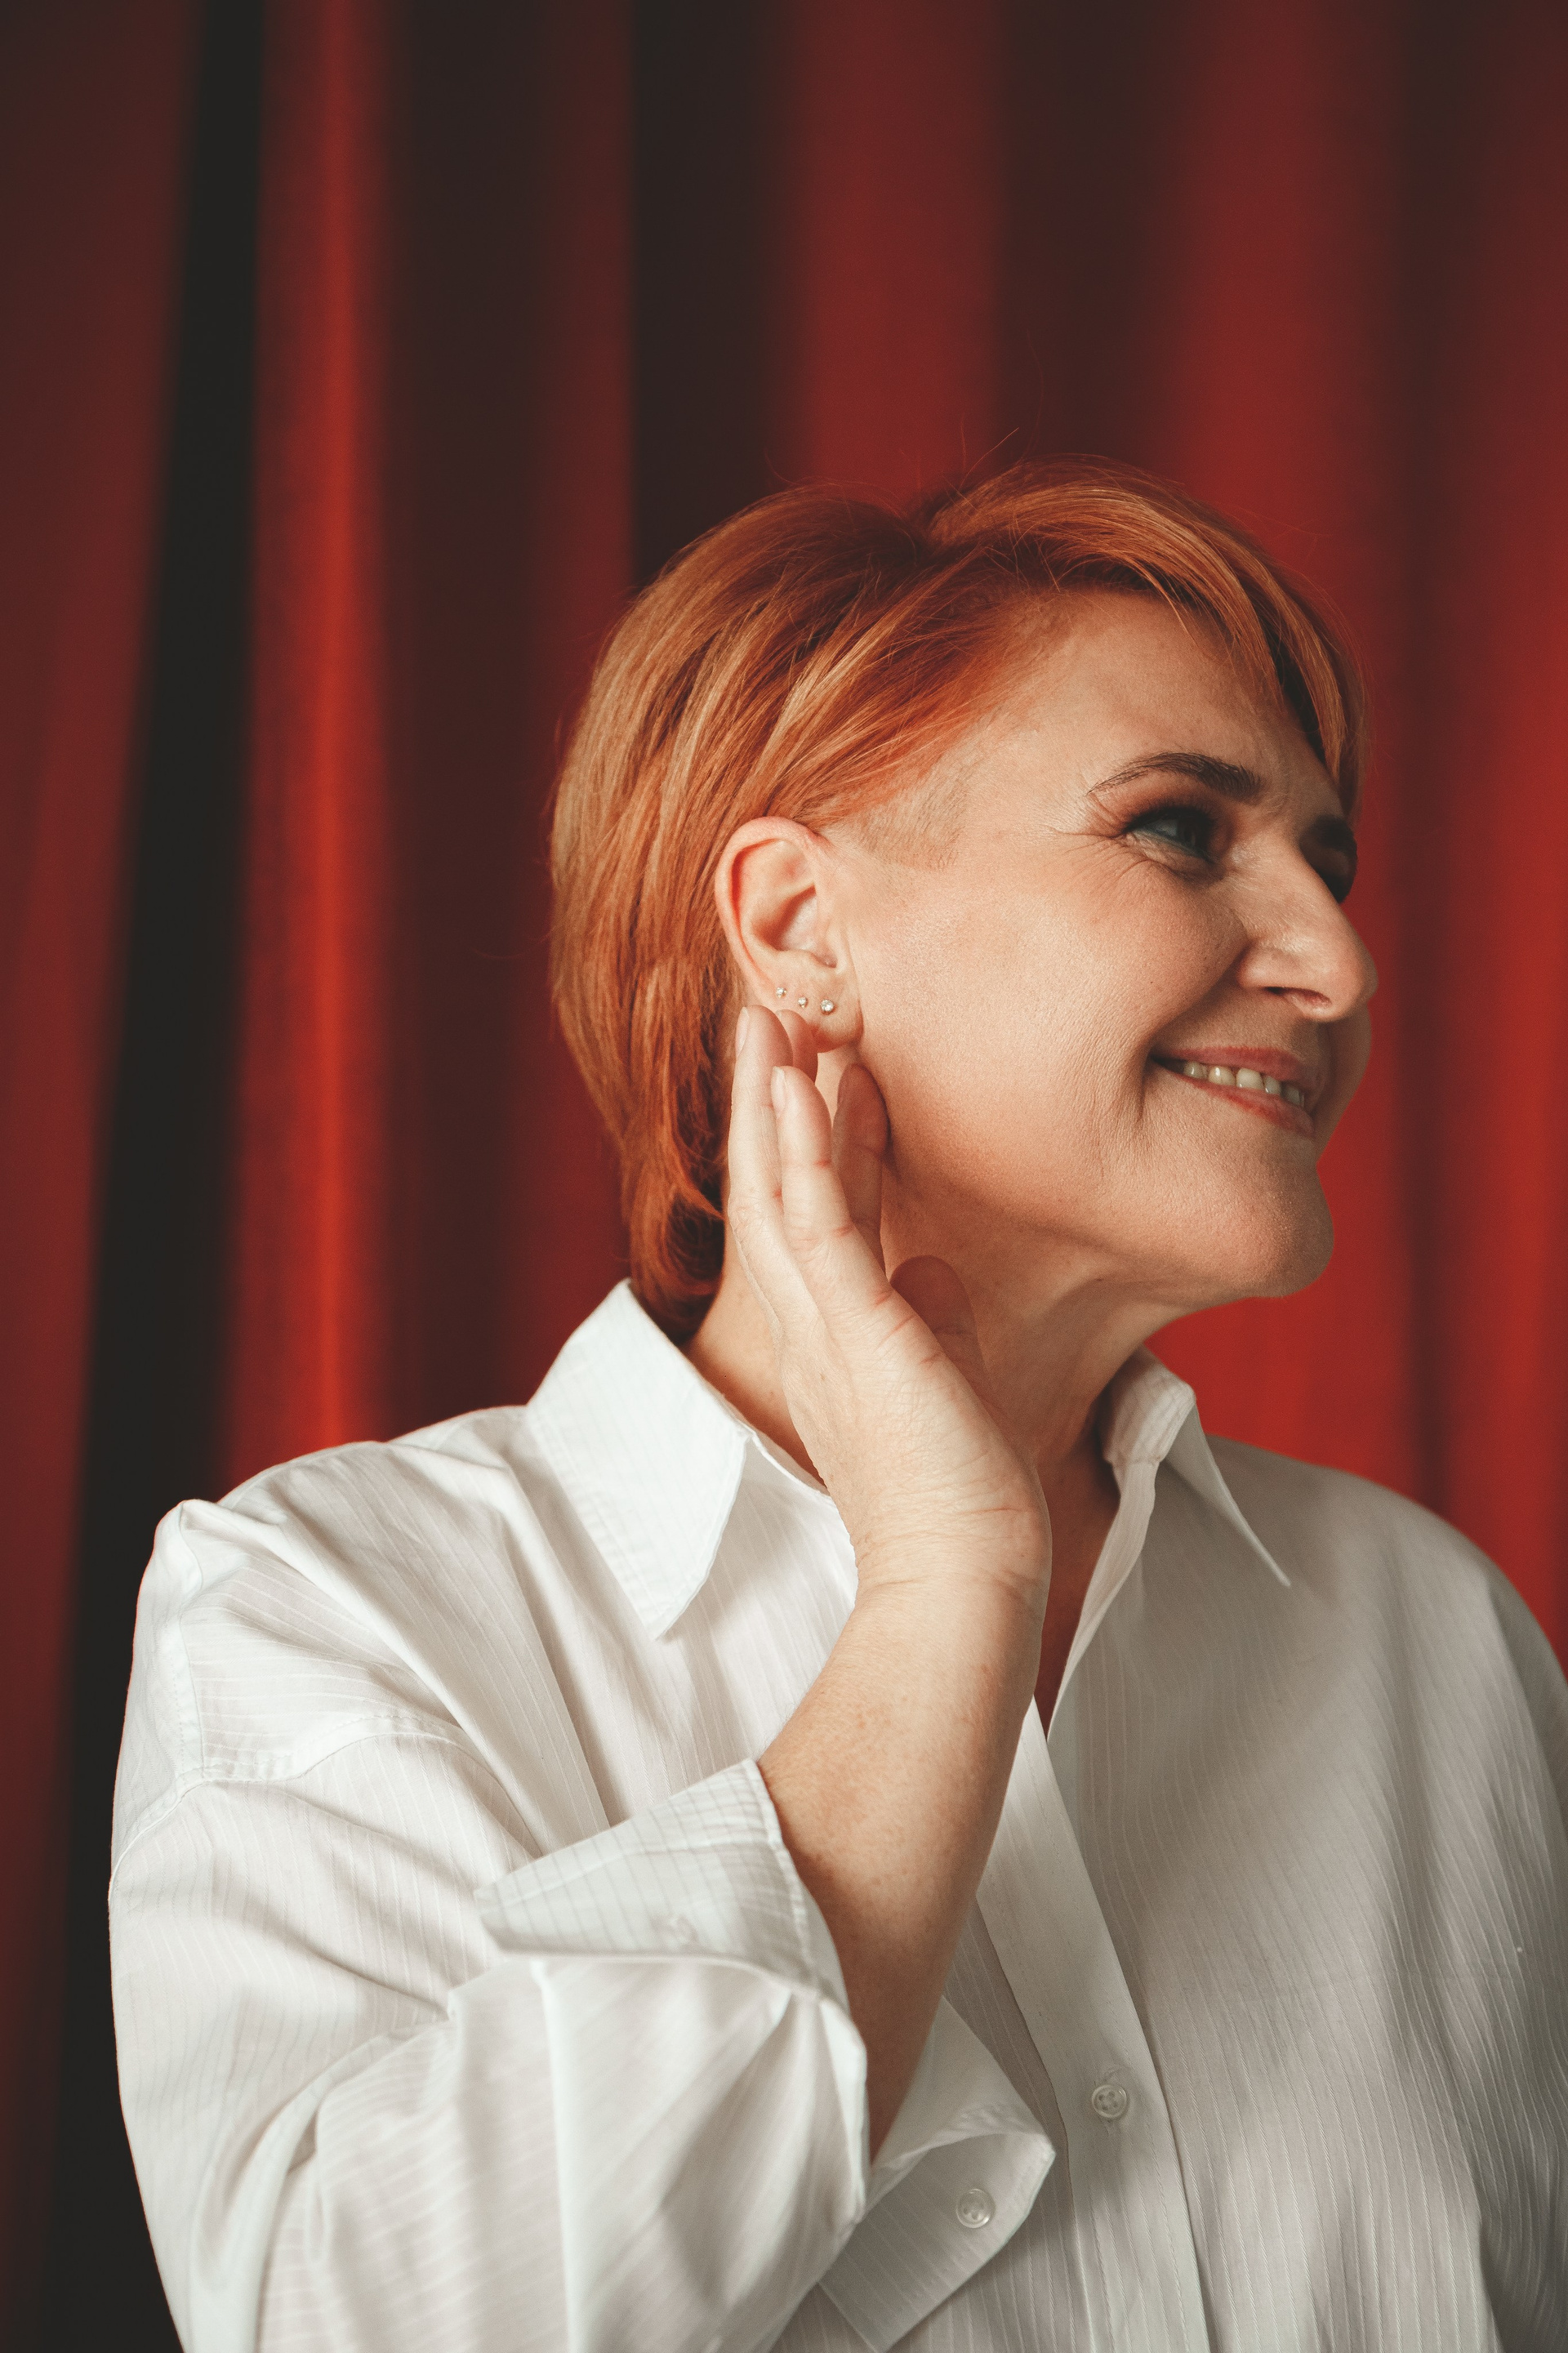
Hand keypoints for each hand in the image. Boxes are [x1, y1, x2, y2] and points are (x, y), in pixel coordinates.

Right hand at [725, 1005, 1050, 1617]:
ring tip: (765, 1018)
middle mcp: (809, 1326)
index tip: (824, 1069)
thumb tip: (933, 1264)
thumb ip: (933, 1317)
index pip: (808, 1217)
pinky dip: (801, 1151)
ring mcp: (825, 1328)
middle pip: (767, 1189)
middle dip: (762, 1101)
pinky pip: (819, 1225)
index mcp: (829, 1338)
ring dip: (768, 1100)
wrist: (962, 1577)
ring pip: (778, 1191)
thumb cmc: (959, 1497)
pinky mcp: (857, 1332)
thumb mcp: (945, 1379)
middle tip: (763, 1017)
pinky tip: (799, 1084)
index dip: (808, 1139)